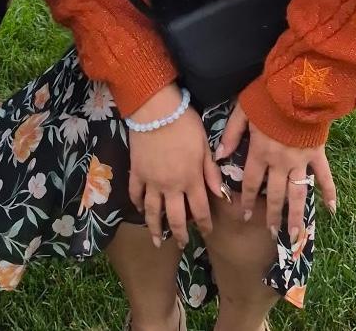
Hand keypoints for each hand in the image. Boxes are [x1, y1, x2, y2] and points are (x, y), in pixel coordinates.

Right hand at [125, 84, 225, 248]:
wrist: (156, 110)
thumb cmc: (185, 124)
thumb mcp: (204, 145)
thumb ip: (210, 171)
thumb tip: (220, 194)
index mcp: (191, 179)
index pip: (200, 210)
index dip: (205, 225)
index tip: (207, 232)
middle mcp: (171, 186)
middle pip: (176, 218)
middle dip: (181, 235)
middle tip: (182, 245)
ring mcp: (151, 181)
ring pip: (153, 212)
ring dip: (156, 229)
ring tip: (158, 241)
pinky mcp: (136, 172)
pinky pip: (135, 194)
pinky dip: (137, 205)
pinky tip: (140, 211)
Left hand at [218, 105, 336, 241]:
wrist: (295, 87)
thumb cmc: (267, 97)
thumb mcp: (243, 111)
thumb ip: (232, 134)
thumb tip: (219, 155)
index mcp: (261, 152)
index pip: (252, 183)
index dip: (248, 201)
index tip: (245, 217)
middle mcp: (280, 162)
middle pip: (275, 194)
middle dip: (272, 215)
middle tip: (272, 234)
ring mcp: (300, 160)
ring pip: (297, 193)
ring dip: (295, 215)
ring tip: (295, 235)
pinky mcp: (317, 153)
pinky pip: (324, 176)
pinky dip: (330, 192)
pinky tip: (332, 210)